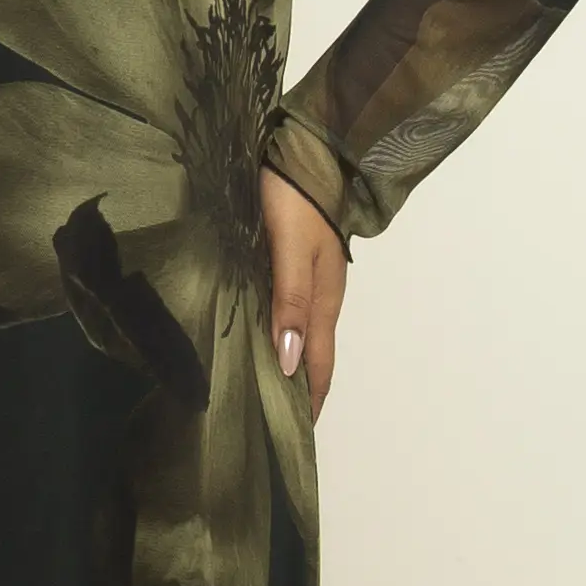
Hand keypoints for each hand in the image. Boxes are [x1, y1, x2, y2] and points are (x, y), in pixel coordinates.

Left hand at [259, 166, 348, 420]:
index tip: (297, 436)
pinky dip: (281, 334)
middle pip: (311, 355)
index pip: (317, 365)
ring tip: (265, 389)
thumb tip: (288, 362)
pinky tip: (263, 337)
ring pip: (301, 334)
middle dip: (299, 391)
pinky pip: (291, 311)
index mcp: (322, 301)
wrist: (313, 149)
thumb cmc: (297, 198)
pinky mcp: (298, 262)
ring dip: (288, 363)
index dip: (309, 401)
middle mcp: (320, 297)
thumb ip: (289, 302)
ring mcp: (311, 279)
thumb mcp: (291, 251)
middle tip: (275, 423)